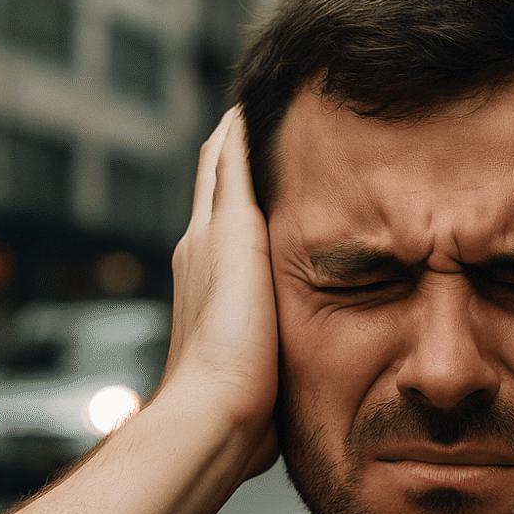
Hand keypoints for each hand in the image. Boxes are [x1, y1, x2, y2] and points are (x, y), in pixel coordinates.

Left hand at [156, 108, 278, 481]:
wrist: (221, 416)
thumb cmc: (231, 337)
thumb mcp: (237, 245)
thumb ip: (237, 188)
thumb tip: (235, 123)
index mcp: (206, 233)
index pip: (220, 159)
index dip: (240, 125)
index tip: (270, 97)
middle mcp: (206, 257)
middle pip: (227, 192)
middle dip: (252, 159)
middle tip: (294, 135)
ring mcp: (222, 294)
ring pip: (244, 234)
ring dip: (267, 206)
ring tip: (306, 188)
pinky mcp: (243, 328)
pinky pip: (263, 273)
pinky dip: (279, 252)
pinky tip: (304, 261)